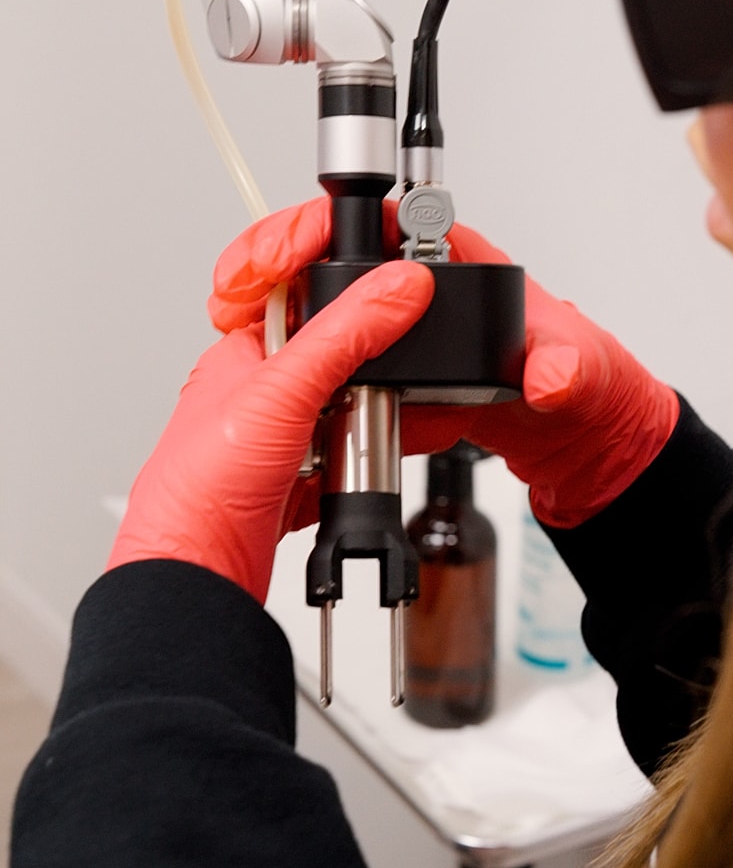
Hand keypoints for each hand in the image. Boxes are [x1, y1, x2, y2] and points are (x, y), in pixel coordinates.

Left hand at [107, 257, 433, 602]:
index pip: (307, 297)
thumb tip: (398, 287)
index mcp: (246, 350)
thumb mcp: (281, 392)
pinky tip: (389, 459)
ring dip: (382, 416)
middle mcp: (265, 391)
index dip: (349, 290)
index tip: (398, 290)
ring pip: (355, 408)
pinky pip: (357, 457)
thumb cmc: (196, 487)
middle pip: (343, 355)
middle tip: (400, 369)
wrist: (196, 580)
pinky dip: (379, 461)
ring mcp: (287, 438)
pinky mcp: (306, 480)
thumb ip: (345, 335)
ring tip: (398, 420)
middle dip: (379, 363)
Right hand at [210, 198, 678, 528]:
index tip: (288, 247)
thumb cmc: (581, 382)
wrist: (574, 438)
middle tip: (240, 287)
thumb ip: (567, 368)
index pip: (382, 220)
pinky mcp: (382, 371)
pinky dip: (282, 360)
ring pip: (314, 299)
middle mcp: (416, 288)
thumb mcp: (581, 371)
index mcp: (459, 264)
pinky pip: (321, 354)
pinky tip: (257, 374)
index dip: (327, 224)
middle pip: (330, 252)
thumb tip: (552, 371)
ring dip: (268, 304)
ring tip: (232, 319)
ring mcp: (393, 329)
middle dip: (274, 259)